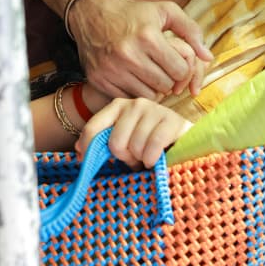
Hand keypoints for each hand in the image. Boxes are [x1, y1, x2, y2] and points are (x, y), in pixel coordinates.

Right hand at [67, 0, 211, 99]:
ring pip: (148, 95)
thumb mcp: (165, 11)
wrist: (93, 14)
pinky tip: (134, 78)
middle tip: (163, 69)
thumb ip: (191, 31)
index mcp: (148, 36)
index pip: (180, 70)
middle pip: (165, 85)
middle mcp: (129, 54)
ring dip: (153, 87)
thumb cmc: (135, 14)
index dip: (181, 69)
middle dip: (169, 79)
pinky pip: (128, 97)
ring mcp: (112, 68)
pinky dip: (134, 91)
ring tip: (150, 73)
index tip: (174, 62)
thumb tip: (208, 57)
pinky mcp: (100, 79)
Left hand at [76, 98, 191, 168]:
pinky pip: (152, 145)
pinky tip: (155, 159)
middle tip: (135, 157)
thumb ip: (102, 144)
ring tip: (148, 155)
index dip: (88, 147)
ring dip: (141, 159)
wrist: (184, 142)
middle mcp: (135, 103)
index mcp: (118, 106)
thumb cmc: (149, 144)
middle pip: (115, 142)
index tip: (86, 161)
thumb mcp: (124, 142)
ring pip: (135, 146)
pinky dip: (151, 158)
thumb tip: (80, 152)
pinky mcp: (172, 119)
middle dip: (125, 156)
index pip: (93, 127)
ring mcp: (154, 109)